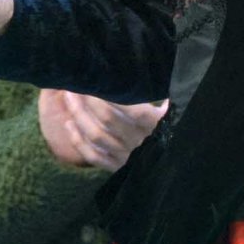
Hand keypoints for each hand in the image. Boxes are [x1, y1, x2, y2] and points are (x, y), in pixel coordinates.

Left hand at [37, 90, 168, 170]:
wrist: (174, 168)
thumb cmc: (172, 131)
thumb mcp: (173, 113)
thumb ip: (169, 97)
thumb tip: (173, 75)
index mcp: (153, 124)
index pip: (129, 107)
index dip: (108, 95)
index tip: (95, 81)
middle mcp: (139, 140)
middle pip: (106, 118)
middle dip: (87, 100)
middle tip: (76, 85)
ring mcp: (127, 156)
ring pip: (96, 135)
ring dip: (78, 116)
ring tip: (69, 99)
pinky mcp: (117, 168)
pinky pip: (93, 156)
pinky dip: (78, 141)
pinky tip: (69, 125)